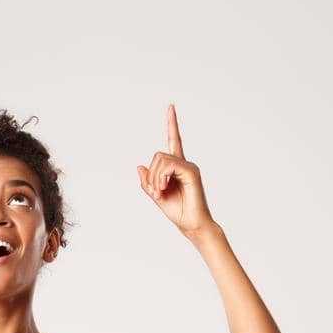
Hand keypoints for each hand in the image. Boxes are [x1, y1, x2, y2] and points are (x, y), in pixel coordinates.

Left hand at [137, 105, 212, 234]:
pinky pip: (169, 165)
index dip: (172, 124)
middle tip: (155, 193)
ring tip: (160, 193)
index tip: (171, 107)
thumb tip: (139, 166)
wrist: (193, 225)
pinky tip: (164, 188)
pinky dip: (161, 177)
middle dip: (151, 175)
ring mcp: (189, 166)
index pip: (174, 140)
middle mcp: (184, 163)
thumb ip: (148, 182)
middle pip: (158, 155)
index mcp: (177, 167)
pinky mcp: (191, 171)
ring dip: (155, 178)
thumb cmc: (179, 212)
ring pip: (161, 159)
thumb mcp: (157, 196)